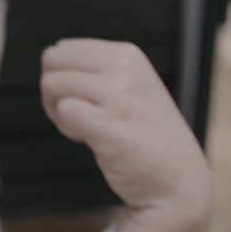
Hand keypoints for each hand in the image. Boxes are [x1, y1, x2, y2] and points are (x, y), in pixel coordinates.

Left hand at [41, 39, 211, 231]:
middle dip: (54, 91)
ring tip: (87, 129)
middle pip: (52, 63)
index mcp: (126, 54)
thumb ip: (96, 68)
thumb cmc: (144, 134)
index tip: (85, 98)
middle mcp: (124, 69)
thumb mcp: (130, 84)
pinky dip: (67, 128)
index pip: (62, 49)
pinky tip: (89, 140)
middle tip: (78, 114)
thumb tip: (51, 55)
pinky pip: (65, 111)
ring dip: (59, 113)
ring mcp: (120, 98)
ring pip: (52, 85)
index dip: (62, 76)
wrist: (178, 182)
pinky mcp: (112, 128)